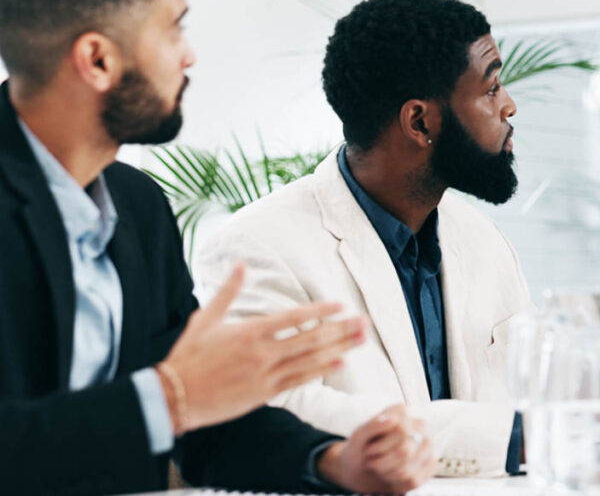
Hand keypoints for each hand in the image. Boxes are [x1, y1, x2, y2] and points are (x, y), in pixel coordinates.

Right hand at [160, 264, 366, 432]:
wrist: (174, 396)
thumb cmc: (189, 355)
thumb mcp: (205, 318)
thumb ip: (228, 291)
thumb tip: (240, 263)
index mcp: (250, 331)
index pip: (293, 318)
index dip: (320, 311)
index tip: (340, 305)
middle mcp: (262, 352)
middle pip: (310, 338)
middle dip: (340, 330)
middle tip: (364, 322)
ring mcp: (265, 375)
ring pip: (310, 359)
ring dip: (339, 348)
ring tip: (361, 340)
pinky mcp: (265, 394)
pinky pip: (299, 380)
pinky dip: (321, 371)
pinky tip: (340, 362)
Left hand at [317, 405, 434, 493]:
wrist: (360, 468)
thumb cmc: (360, 449)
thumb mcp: (358, 437)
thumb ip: (372, 425)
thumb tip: (392, 419)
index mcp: (402, 412)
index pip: (401, 430)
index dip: (380, 447)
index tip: (369, 450)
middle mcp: (419, 425)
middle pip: (405, 452)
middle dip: (382, 464)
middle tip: (372, 462)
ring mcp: (427, 445)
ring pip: (409, 469)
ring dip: (388, 474)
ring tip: (381, 469)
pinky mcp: (430, 464)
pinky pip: (415, 481)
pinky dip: (397, 484)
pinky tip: (391, 476)